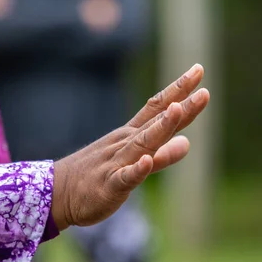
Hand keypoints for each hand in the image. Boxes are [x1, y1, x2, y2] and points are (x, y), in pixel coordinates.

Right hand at [51, 64, 208, 229]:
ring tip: (176, 111)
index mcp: (131, 136)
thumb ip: (162, 153)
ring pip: (141, 145)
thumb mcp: (134, 162)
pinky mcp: (109, 186)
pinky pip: (124, 178)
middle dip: (180, 107)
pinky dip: (135, 170)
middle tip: (203, 90)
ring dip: (159, 128)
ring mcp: (117, 163)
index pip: (157, 107)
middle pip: (155, 123)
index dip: (179, 90)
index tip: (198, 70)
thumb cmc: (98, 175)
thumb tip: (187, 141)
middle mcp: (125, 144)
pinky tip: (145, 163)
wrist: (58, 192)